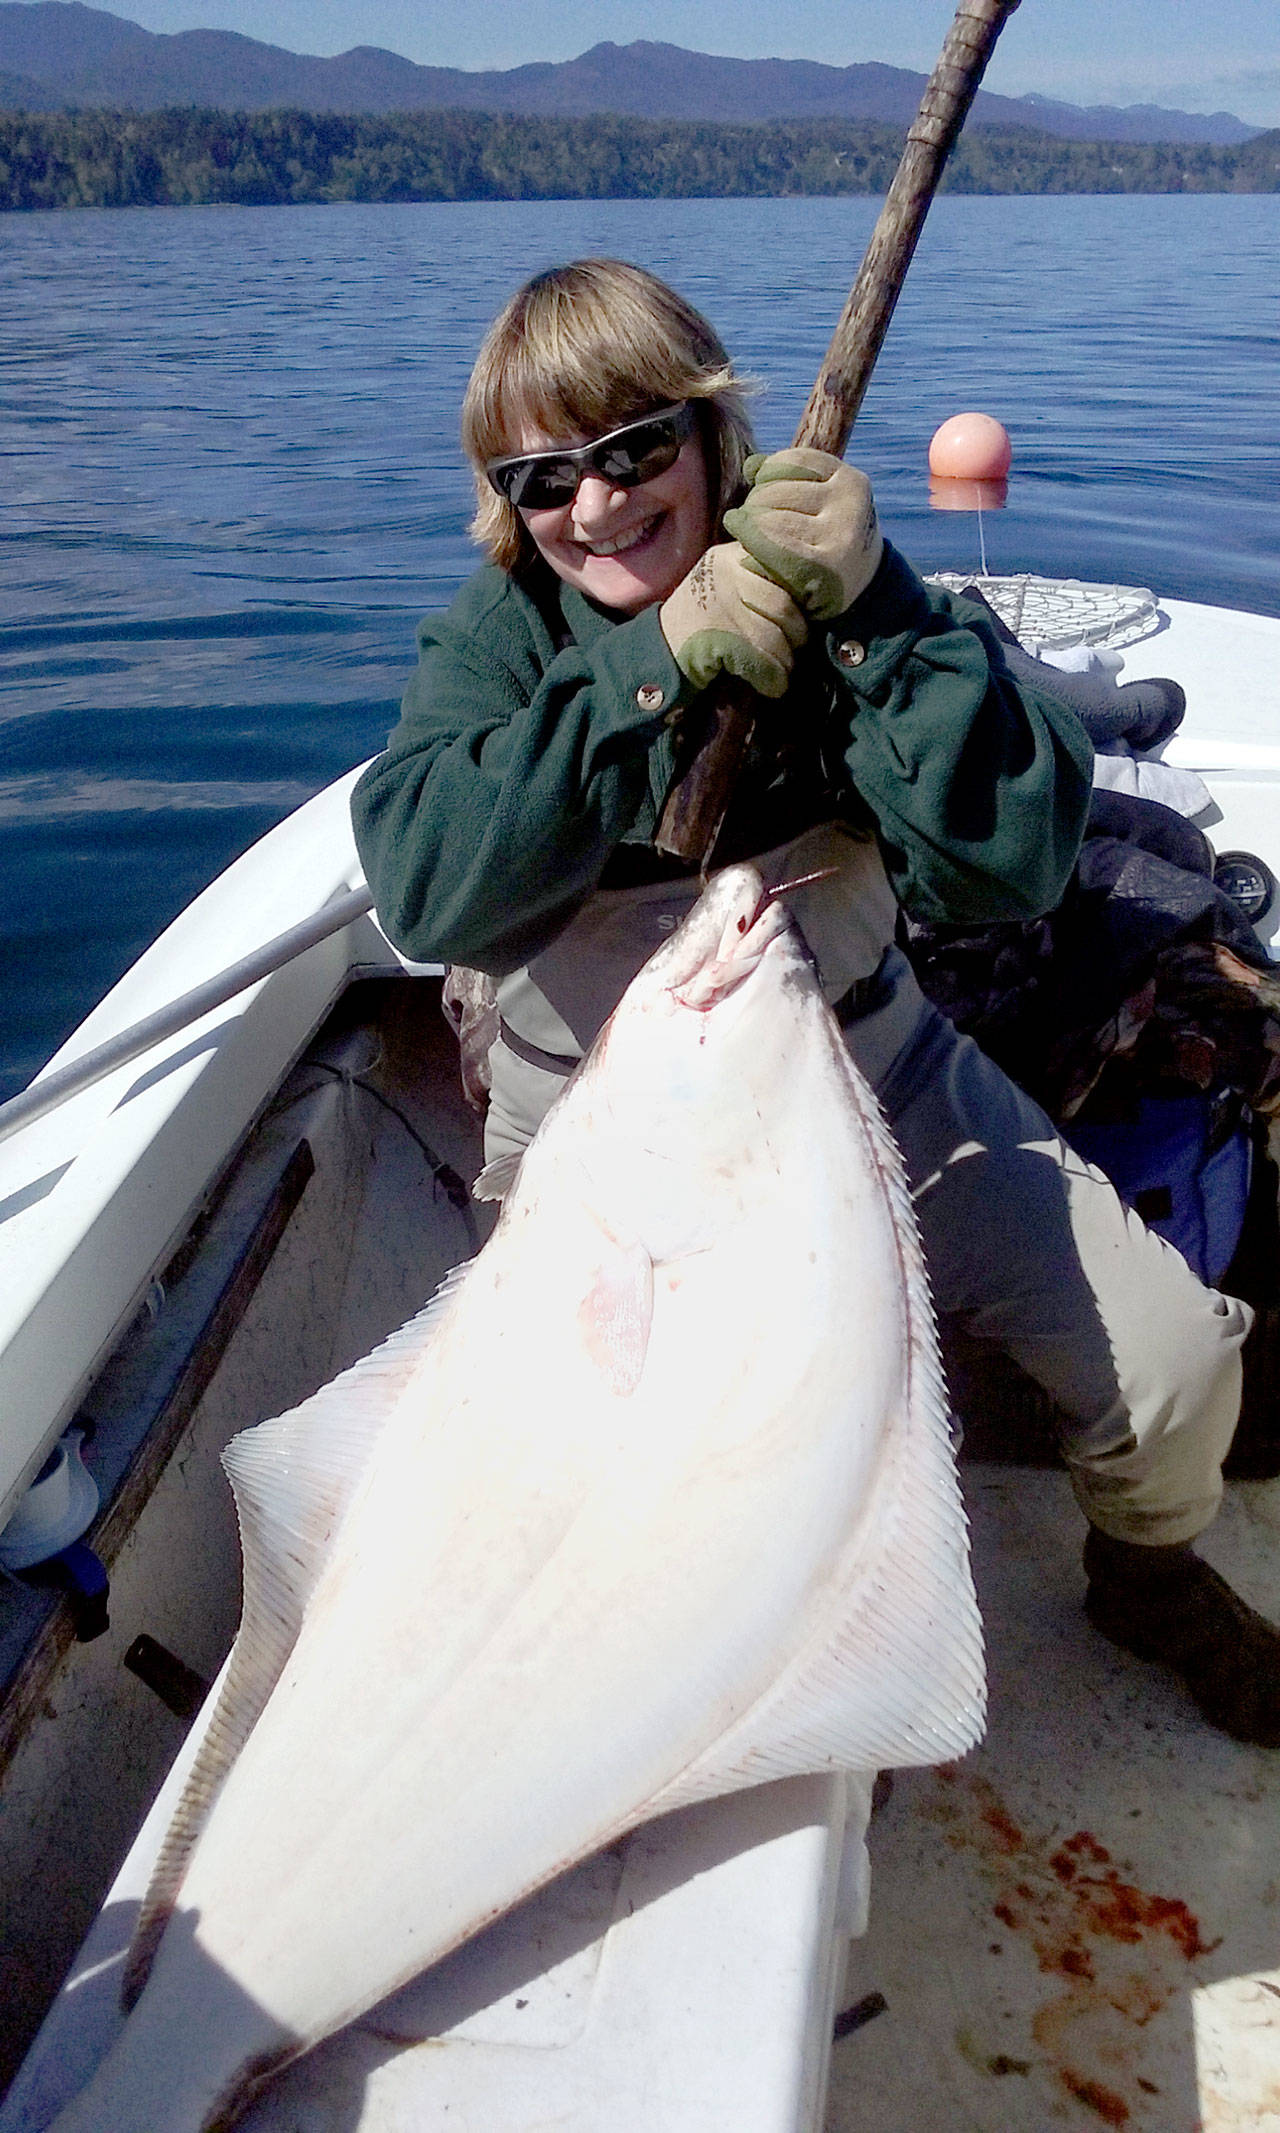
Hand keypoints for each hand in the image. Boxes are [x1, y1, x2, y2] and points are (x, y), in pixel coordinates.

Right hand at [659, 541, 807, 700]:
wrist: (660, 651)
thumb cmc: (703, 621)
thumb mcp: (729, 584)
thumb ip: (762, 580)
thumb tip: (812, 598)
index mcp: (734, 555)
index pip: (784, 569)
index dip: (802, 597)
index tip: (806, 615)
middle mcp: (727, 572)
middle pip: (785, 605)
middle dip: (797, 634)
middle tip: (795, 648)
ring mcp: (719, 603)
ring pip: (774, 635)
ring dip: (785, 661)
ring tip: (783, 670)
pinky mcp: (714, 637)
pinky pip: (758, 659)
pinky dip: (771, 678)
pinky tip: (773, 685)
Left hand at [723, 448, 882, 620]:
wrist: (859, 591)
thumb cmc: (830, 536)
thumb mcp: (823, 500)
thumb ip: (789, 477)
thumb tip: (750, 465)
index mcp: (852, 482)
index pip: (794, 462)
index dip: (768, 472)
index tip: (758, 484)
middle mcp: (849, 507)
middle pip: (775, 493)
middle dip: (754, 504)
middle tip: (746, 519)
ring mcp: (837, 538)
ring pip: (768, 520)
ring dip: (748, 527)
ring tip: (745, 534)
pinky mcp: (819, 569)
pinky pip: (769, 549)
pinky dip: (752, 548)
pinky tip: (744, 552)